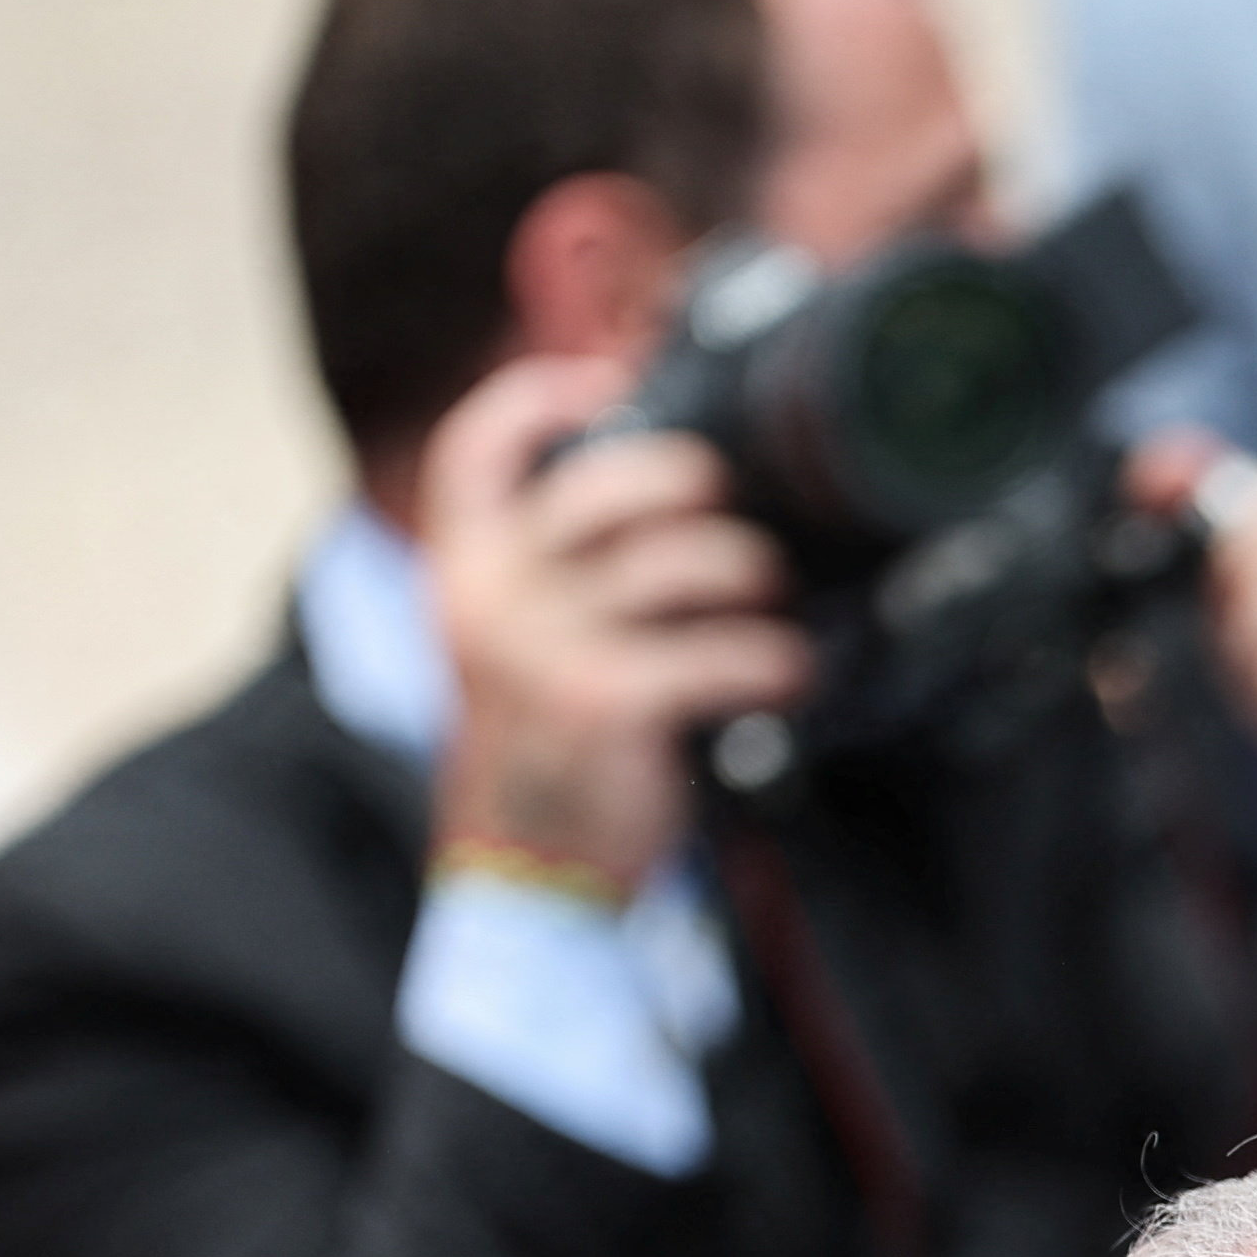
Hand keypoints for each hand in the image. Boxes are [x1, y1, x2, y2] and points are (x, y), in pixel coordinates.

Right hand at [419, 355, 816, 899]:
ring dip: (744, 569)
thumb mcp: (519, 646)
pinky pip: (717, 654)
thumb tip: (665, 494)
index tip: (611, 384)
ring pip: (676, 560)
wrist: (525, 872)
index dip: (542, 399)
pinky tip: (792, 672)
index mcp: (465, 569)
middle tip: (726, 503)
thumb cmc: (548, 749)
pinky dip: (772, 660)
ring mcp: (545, 646)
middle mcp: (493, 594)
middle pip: (606, 484)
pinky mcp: (603, 701)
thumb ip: (558, 574)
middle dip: (685, 479)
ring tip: (770, 593)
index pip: (477, 449)